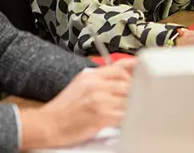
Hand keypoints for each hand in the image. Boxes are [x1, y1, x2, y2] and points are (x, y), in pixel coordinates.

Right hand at [20, 59, 135, 149]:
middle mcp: (96, 85)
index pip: (119, 68)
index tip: (144, 72)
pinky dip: (130, 118)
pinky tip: (129, 120)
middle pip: (128, 83)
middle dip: (136, 91)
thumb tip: (118, 78)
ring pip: (129, 99)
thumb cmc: (63, 108)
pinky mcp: (102, 116)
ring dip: (135, 105)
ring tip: (136, 109)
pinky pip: (124, 115)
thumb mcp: (79, 85)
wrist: (48, 124)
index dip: (134, 71)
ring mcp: (100, 100)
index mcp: (91, 76)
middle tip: (140, 97)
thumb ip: (99, 79)